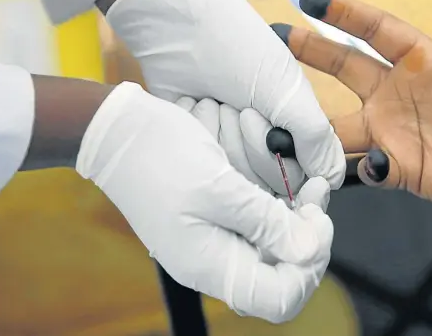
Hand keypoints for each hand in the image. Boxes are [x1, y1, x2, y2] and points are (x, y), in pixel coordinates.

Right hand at [75, 82, 332, 321]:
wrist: (115, 132)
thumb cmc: (157, 155)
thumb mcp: (219, 187)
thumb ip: (266, 223)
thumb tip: (309, 251)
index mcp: (210, 266)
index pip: (280, 299)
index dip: (309, 266)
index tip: (316, 221)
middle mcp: (213, 262)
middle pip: (281, 276)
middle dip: (308, 240)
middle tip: (315, 198)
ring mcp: (212, 243)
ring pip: (273, 251)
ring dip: (296, 222)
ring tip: (307, 185)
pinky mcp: (212, 221)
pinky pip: (256, 229)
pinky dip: (277, 210)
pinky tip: (286, 184)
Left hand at [104, 0, 344, 189]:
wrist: (179, 24)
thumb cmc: (240, 47)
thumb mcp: (287, 89)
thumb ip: (315, 137)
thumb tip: (332, 180)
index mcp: (294, 130)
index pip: (303, 181)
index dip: (287, 166)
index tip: (269, 131)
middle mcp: (264, 146)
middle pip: (268, 187)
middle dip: (253, 145)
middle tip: (242, 107)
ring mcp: (228, 150)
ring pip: (235, 183)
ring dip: (225, 137)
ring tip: (216, 101)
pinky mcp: (197, 148)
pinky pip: (204, 171)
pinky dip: (201, 137)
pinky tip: (195, 108)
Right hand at [271, 0, 431, 265]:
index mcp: (420, 61)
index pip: (374, 30)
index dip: (343, 13)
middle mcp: (396, 93)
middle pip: (343, 68)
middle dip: (308, 53)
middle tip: (274, 40)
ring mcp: (393, 132)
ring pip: (338, 125)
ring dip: (309, 124)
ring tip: (278, 122)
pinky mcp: (398, 169)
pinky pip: (365, 167)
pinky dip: (357, 166)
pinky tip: (362, 163)